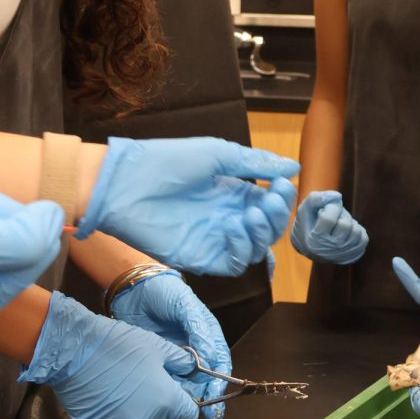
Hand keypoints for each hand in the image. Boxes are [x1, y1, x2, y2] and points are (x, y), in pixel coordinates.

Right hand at [20, 291, 201, 418]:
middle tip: (151, 387)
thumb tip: (193, 369)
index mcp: (166, 401)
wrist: (77, 352)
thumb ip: (182, 362)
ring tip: (131, 395)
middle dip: (164, 409)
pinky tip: (114, 408)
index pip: (189, 415)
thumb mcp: (158, 347)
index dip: (185, 403)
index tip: (176, 392)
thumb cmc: (119, 345)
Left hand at [78, 137, 299, 275]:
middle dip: (278, 215)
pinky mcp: (200, 257)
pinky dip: (242, 249)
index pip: (270, 203)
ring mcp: (214, 239)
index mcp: (232, 192)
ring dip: (263, 233)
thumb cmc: (167, 162)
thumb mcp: (218, 154)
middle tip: (272, 200)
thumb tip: (293, 168)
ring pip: (256, 249)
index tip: (281, 185)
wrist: (125, 183)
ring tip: (253, 215)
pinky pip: (234, 264)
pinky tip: (233, 228)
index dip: (282, 197)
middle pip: (268, 228)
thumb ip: (256, 163)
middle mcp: (227, 217)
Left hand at [109, 272, 231, 418]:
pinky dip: (169, 391)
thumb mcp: (184, 304)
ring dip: (188, 397)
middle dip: (206, 395)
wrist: (131, 289)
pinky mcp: (158, 360)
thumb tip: (210, 356)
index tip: (214, 395)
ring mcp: (175, 356)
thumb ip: (197, 328)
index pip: (219, 360)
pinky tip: (167, 401)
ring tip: (185, 411)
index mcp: (206, 333)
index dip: (220, 379)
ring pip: (187, 381)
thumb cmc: (163, 291)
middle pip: (205, 377)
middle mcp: (195, 347)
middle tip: (204, 414)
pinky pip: (167, 379)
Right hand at [290, 191, 368, 264]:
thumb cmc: (308, 224)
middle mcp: (330, 251)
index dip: (331, 207)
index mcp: (314, 241)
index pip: (329, 218)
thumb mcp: (305, 209)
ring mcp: (343, 254)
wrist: (312, 248)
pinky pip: (364, 238)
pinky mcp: (353, 255)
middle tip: (333, 217)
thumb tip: (337, 197)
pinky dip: (357, 230)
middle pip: (345, 225)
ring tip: (339, 224)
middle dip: (340, 215)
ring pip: (356, 231)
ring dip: (349, 222)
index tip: (327, 208)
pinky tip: (347, 231)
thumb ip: (316, 198)